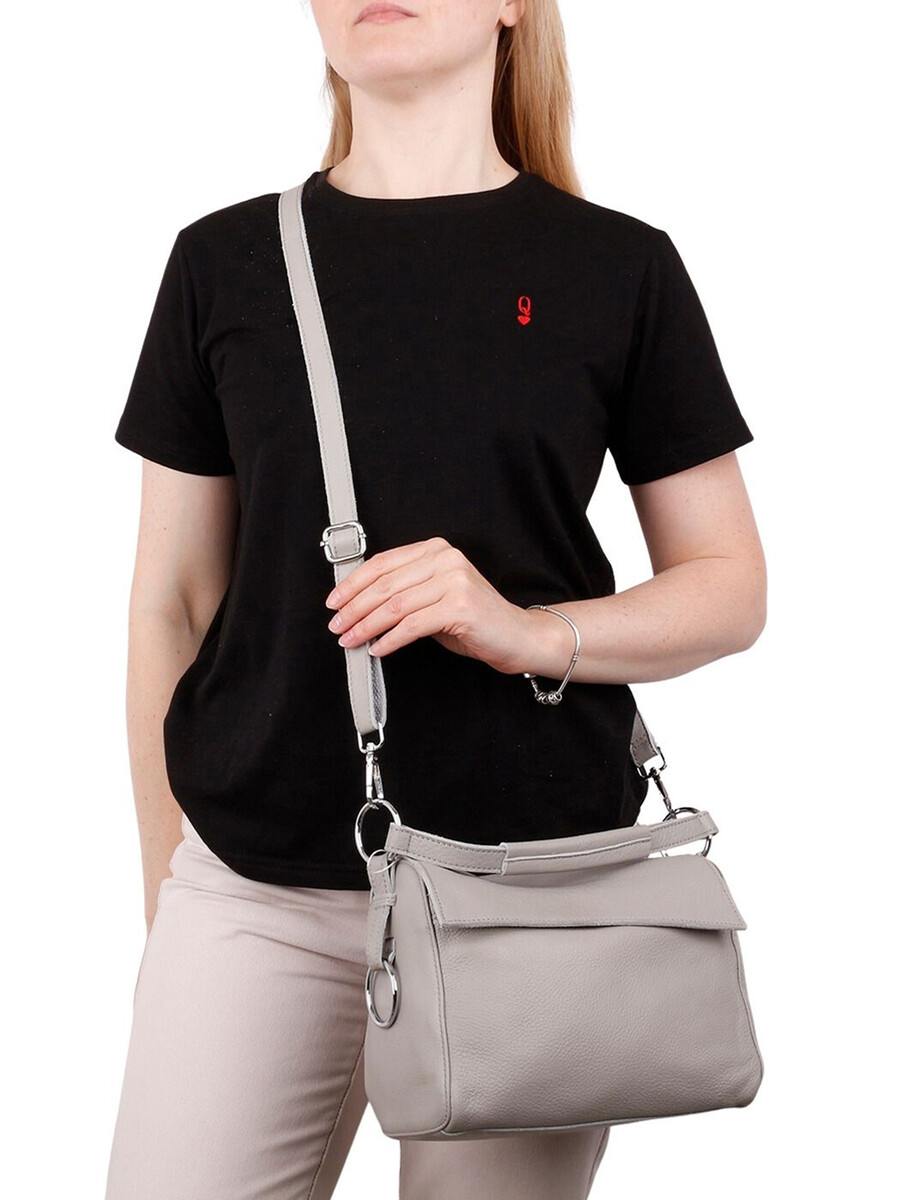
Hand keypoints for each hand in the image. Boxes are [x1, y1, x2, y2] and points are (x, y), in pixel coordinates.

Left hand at [324, 537, 570, 676]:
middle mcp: (445, 559)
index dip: (353, 584)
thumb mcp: (434, 598)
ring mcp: (454, 581)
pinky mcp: (459, 607)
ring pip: (395, 605)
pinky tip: (378, 649)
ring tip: (350, 640)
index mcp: (436, 550)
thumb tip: (357, 605)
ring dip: (366, 626)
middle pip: (385, 584)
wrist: (518, 636)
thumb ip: (403, 593)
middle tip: (336, 626)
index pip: (383, 563)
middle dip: (354, 608)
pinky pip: (412, 625)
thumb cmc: (473, 620)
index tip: (334, 602)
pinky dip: (390, 639)